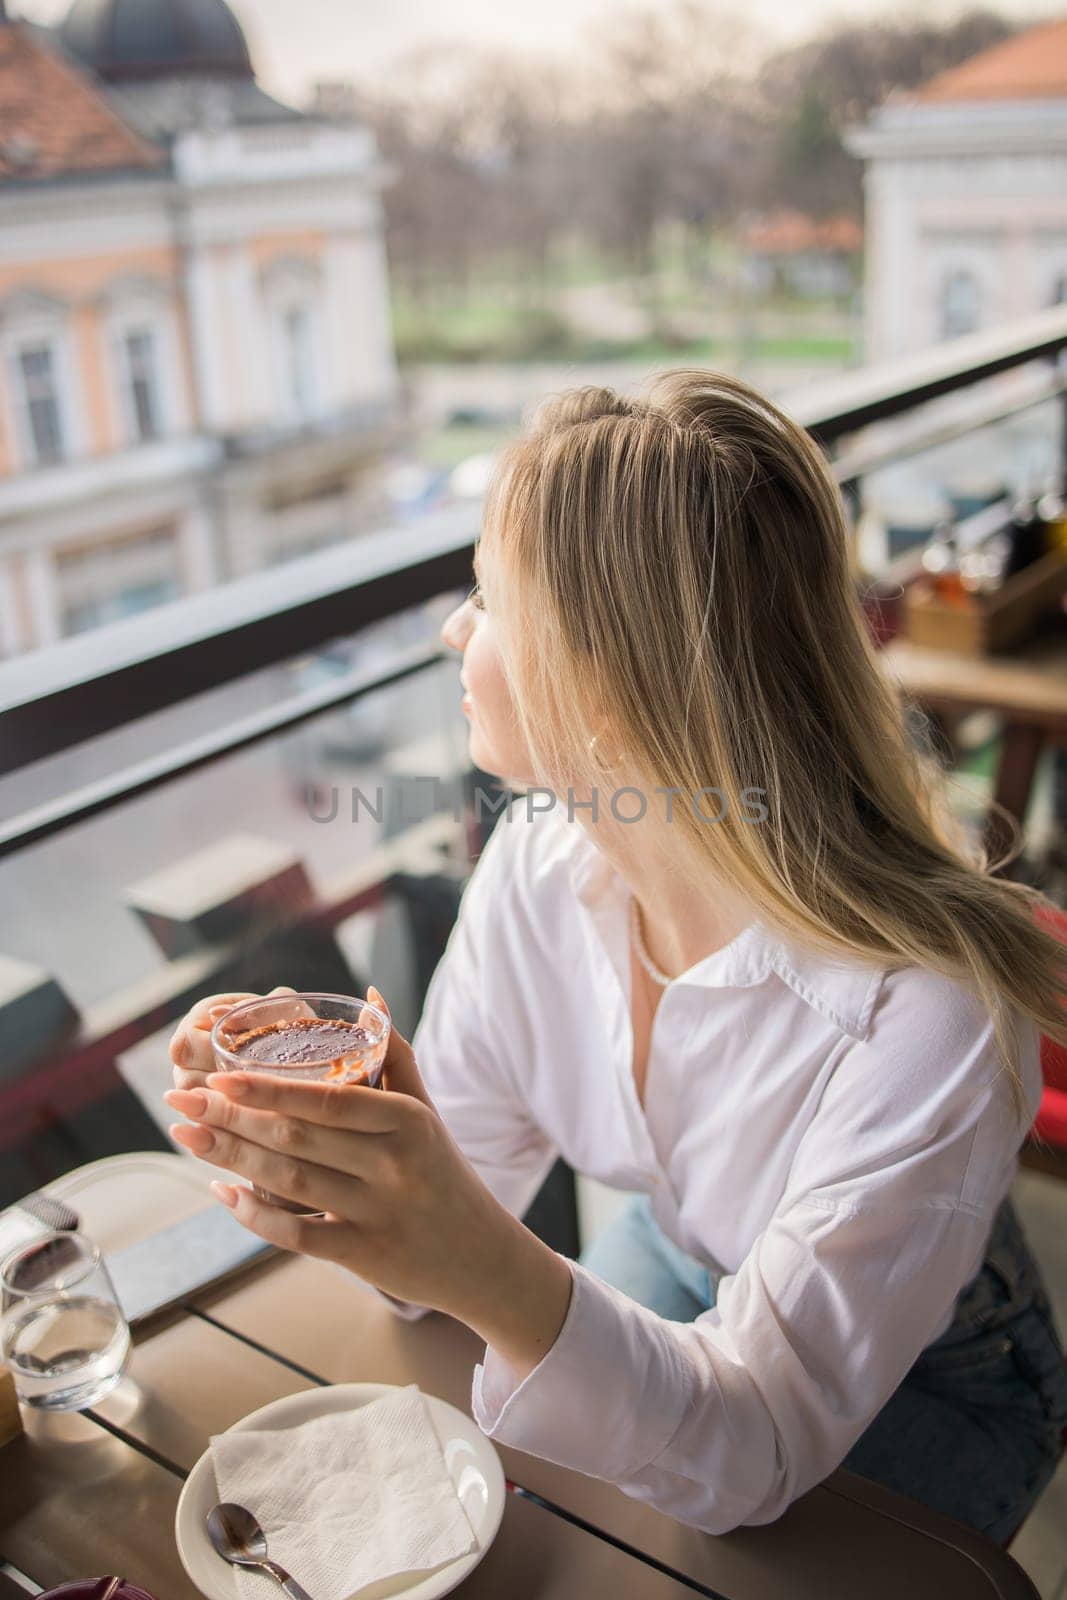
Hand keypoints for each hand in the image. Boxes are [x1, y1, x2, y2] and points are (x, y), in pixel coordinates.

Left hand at [163, 987, 513, 1316]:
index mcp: (407, 1122)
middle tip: (180, 1098)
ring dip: (228, 1158)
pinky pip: (296, 1236)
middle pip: (296, 1138)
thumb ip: (394, 1054)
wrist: (480, 1254)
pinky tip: (220, 1193)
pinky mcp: (363, 1255)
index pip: (328, 1100)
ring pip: (287, 1183)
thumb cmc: (443, 1169)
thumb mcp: (426, 1109)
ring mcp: (376, 1214)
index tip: (220, 1073)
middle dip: (230, 1116)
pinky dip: (253, 1215)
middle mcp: (392, 1166)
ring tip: (185, 1134)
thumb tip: (367, 996)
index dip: (269, 1088)